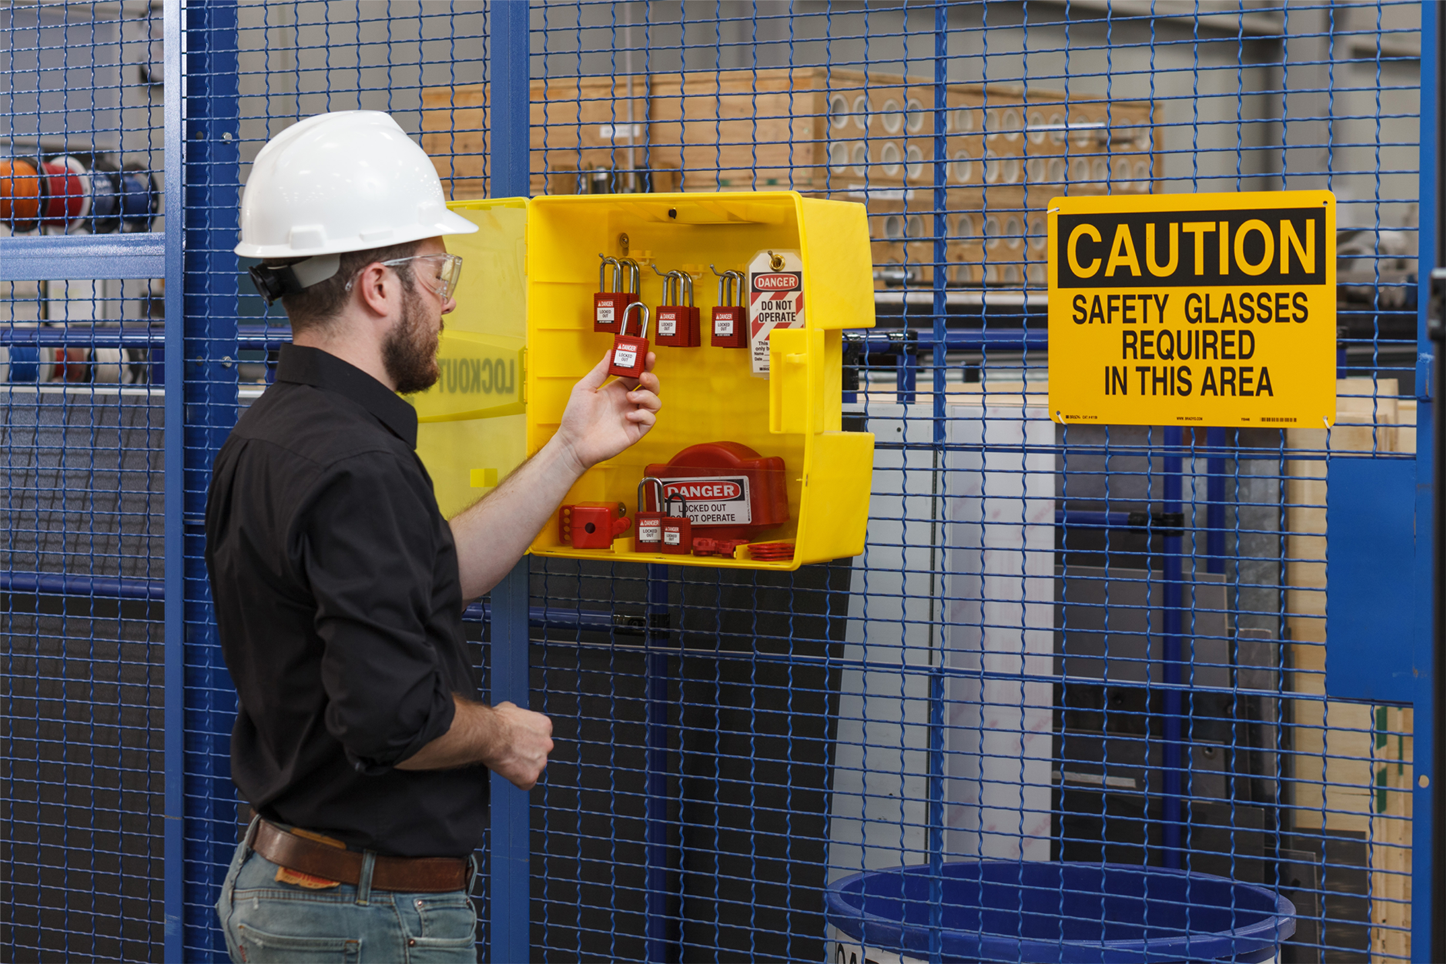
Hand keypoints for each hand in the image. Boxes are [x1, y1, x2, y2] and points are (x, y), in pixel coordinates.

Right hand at [484, 702, 553, 790]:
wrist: (488, 735)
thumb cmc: (496, 723)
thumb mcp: (511, 708)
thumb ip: (519, 715)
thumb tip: (514, 713)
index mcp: (544, 725)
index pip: (541, 737)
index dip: (529, 741)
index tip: (520, 743)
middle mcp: (547, 743)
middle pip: (539, 754)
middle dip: (527, 755)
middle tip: (512, 752)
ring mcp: (541, 761)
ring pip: (533, 769)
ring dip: (522, 767)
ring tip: (507, 760)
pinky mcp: (531, 776)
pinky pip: (526, 783)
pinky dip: (517, 780)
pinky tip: (508, 771)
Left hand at [553, 351, 660, 471]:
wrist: (573, 443)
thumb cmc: (576, 419)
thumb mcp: (585, 388)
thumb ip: (600, 370)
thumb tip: (610, 353)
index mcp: (617, 389)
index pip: (637, 373)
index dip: (645, 364)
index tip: (648, 355)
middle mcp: (627, 401)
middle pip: (651, 386)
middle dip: (651, 378)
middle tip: (643, 376)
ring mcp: (633, 416)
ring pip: (655, 402)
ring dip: (647, 396)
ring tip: (630, 397)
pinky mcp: (635, 431)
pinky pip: (650, 420)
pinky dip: (643, 415)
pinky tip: (628, 415)